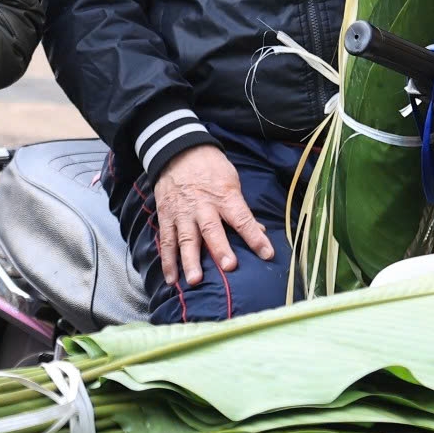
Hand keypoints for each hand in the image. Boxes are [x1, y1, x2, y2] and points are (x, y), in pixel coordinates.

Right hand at [152, 144, 274, 288]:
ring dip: (189, 260)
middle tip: (228, 267)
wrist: (178, 151)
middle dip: (220, 248)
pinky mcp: (166, 216)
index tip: (267, 254)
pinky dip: (167, 261)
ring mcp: (182, 212)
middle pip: (212, 229)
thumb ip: (242, 209)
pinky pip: (166, 240)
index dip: (255, 237)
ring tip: (194, 281)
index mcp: (224, 196)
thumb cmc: (210, 168)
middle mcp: (203, 206)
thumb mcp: (232, 182)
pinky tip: (171, 279)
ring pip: (186, 238)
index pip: (242, 219)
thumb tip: (259, 231)